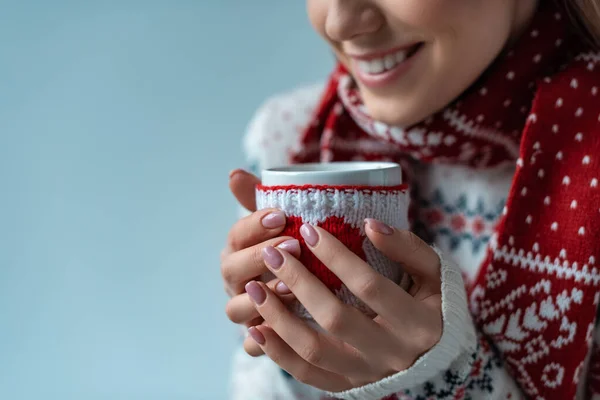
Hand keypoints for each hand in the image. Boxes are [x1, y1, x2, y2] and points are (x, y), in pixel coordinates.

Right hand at [221, 169, 298, 355]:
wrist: (312, 289)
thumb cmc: (295, 249)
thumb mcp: (283, 223)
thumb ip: (259, 200)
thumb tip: (233, 173)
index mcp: (238, 249)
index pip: (237, 235)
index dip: (255, 225)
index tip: (282, 215)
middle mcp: (235, 280)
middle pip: (232, 270)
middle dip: (260, 257)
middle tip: (292, 247)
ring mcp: (244, 309)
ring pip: (237, 309)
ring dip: (261, 299)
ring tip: (292, 287)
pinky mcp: (258, 337)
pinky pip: (252, 344)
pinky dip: (260, 341)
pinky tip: (279, 332)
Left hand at [244, 219, 442, 391]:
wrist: (437, 352)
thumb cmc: (434, 303)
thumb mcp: (435, 272)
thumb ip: (408, 247)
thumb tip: (370, 225)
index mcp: (417, 324)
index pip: (369, 287)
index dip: (336, 257)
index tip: (308, 230)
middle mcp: (392, 354)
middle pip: (335, 319)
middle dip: (299, 282)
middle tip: (273, 254)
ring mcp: (367, 374)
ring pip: (315, 351)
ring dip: (279, 319)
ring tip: (251, 289)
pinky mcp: (349, 386)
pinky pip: (308, 375)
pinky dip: (279, 354)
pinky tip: (257, 330)